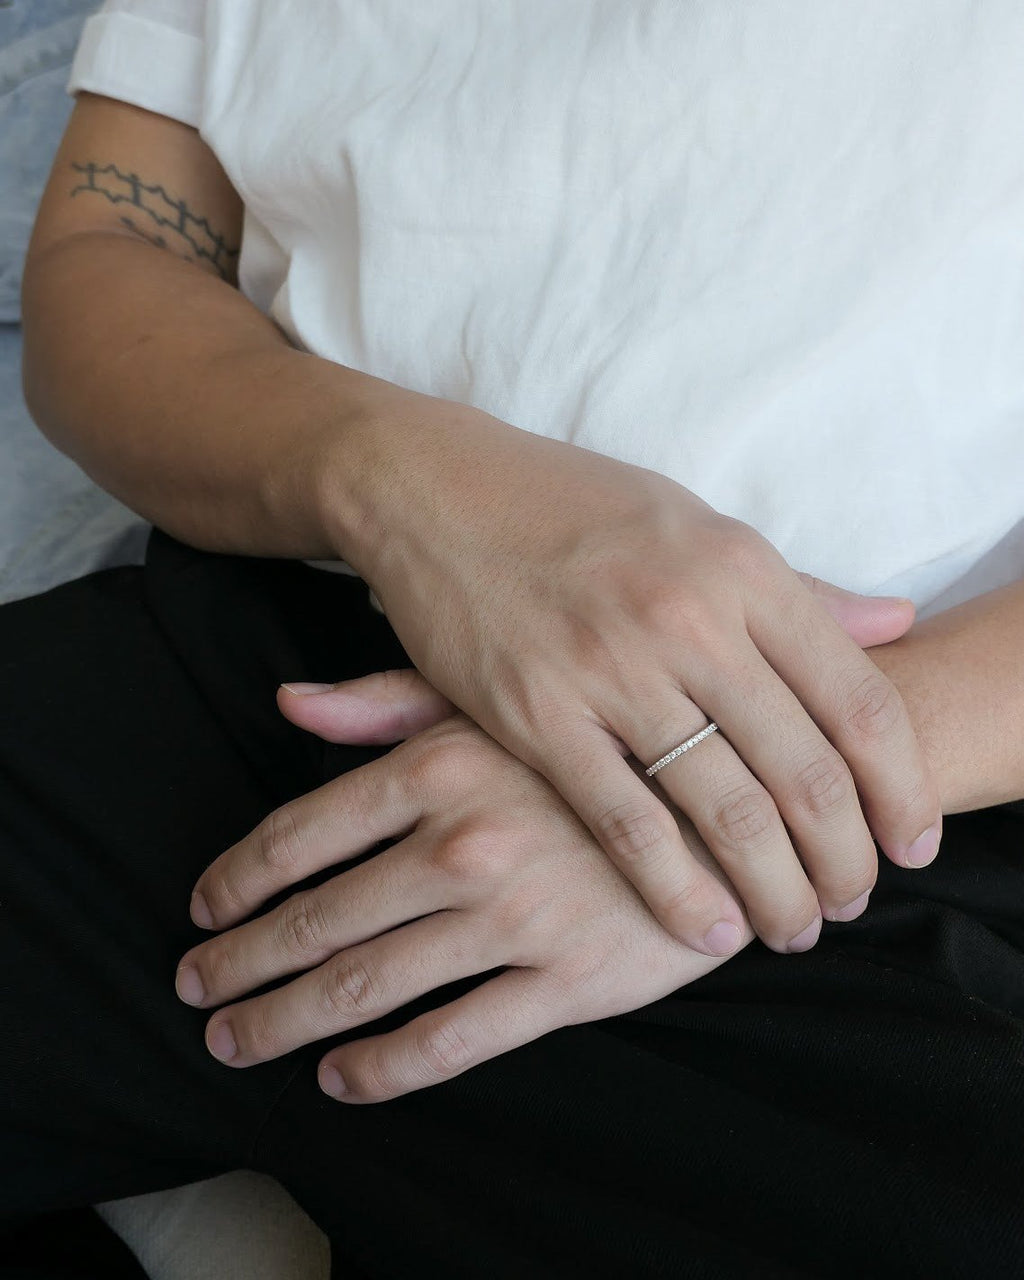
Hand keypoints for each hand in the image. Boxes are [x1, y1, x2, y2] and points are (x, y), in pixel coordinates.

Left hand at [176, 677, 756, 1102]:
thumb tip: (290, 701)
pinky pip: (454, 1040)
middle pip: (316, 920)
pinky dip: (385, 1068)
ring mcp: (515, 917)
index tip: (206, 909)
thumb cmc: (619, 729)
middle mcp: (464, 842)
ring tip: (237, 1039)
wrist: (751, 785)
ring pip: (367, 986)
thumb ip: (390, 700)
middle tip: (197, 989)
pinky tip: (344, 1078)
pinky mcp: (570, 981)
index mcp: (440, 762)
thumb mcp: (504, 691)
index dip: (239, 878)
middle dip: (241, 963)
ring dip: (286, 1020)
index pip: (301, 833)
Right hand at [340, 406, 942, 956]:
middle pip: (806, 771)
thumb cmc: (570, 505)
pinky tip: (709, 929)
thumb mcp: (696, 525)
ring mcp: (612, 670)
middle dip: (844, 859)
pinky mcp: (538, 716)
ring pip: (727, 810)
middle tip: (850, 903)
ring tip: (792, 929)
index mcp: (742, 567)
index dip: (901, 787)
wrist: (435, 489)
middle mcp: (690, 619)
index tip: (910, 842)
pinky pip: (628, 825)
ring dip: (775, 889)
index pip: (860, 700)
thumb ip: (794, 589)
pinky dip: (678, 891)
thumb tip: (896, 622)